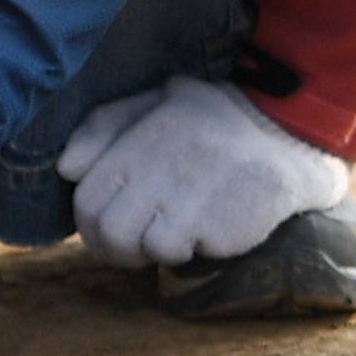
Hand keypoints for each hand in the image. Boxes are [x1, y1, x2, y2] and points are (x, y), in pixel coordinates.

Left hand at [56, 75, 348, 267]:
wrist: (288, 140)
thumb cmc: (215, 123)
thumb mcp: (159, 102)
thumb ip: (106, 126)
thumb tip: (66, 166)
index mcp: (139, 135)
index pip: (86, 194)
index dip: (91, 219)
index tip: (112, 221)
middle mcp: (156, 164)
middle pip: (104, 228)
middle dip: (113, 245)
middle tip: (137, 242)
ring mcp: (184, 196)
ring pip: (132, 246)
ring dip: (144, 250)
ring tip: (169, 236)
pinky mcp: (211, 225)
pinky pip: (172, 253)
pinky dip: (181, 251)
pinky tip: (202, 231)